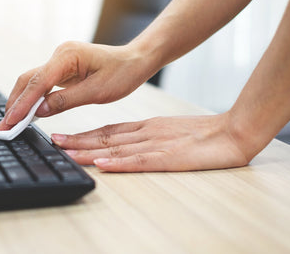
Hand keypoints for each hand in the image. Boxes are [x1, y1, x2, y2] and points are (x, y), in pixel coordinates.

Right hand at [0, 41, 154, 129]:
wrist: (135, 60)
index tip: (11, 121)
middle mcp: (59, 55)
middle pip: (28, 79)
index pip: (38, 82)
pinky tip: (27, 112)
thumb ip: (65, 101)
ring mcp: (60, 61)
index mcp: (67, 56)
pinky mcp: (62, 69)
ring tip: (11, 123)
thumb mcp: (96, 92)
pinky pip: (42, 84)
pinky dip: (32, 98)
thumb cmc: (122, 72)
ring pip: (32, 81)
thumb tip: (38, 111)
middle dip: (15, 103)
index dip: (23, 103)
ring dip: (21, 101)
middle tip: (4, 127)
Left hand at [51, 113, 254, 171]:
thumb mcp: (170, 130)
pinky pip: (141, 160)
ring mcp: (158, 144)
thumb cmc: (204, 132)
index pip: (109, 130)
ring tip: (66, 151)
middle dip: (78, 140)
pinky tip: (102, 163)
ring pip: (117, 147)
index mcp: (147, 127)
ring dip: (89, 150)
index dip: (85, 134)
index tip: (65, 137)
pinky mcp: (171, 157)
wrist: (234, 130)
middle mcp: (146, 133)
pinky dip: (119, 162)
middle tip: (54, 141)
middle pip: (106, 137)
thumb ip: (148, 137)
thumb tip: (124, 145)